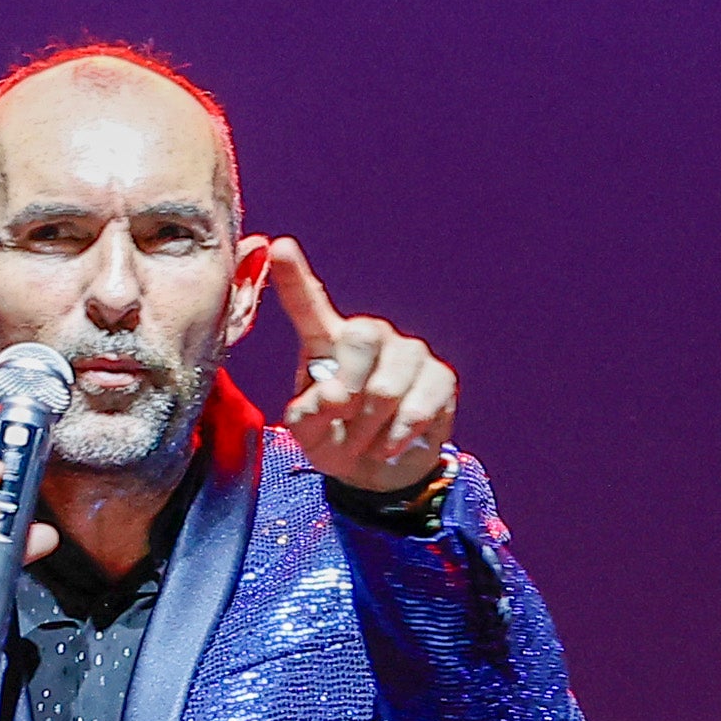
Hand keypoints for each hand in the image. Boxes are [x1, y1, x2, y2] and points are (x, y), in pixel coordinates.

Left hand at [268, 239, 453, 491]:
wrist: (380, 473)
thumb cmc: (337, 441)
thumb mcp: (309, 435)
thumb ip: (307, 416)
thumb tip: (334, 397)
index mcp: (328, 340)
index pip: (309, 303)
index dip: (294, 276)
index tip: (281, 248)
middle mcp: (370, 336)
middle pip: (362, 338)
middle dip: (350, 393)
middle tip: (344, 424)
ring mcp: (409, 353)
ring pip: (388, 386)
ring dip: (372, 427)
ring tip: (366, 443)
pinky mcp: (440, 377)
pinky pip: (418, 406)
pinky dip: (399, 436)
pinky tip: (391, 445)